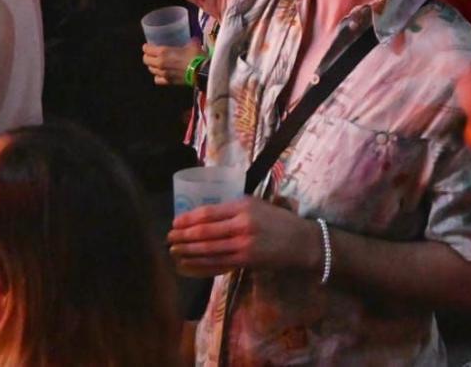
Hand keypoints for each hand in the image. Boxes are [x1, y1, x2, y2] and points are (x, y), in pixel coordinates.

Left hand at [142, 38, 202, 85]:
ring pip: (151, 70)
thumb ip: (189, 42)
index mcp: (163, 51)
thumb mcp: (192, 44)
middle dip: (147, 56)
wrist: (201, 71)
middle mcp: (160, 63)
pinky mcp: (168, 81)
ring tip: (157, 64)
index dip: (147, 47)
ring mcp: (163, 73)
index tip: (149, 46)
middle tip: (152, 54)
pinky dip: (158, 76)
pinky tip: (162, 74)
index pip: (147, 49)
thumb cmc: (196, 56)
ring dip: (153, 66)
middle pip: (146, 60)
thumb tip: (193, 40)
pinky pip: (157, 79)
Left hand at [167, 197, 317, 277]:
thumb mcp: (259, 205)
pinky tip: (189, 264)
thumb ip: (234, 208)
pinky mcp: (245, 261)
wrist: (302, 242)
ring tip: (174, 252)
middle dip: (182, 236)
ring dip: (187, 252)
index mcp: (243, 206)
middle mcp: (241, 225)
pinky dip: (200, 265)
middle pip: (204, 232)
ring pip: (207, 250)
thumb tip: (205, 214)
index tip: (175, 222)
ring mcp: (243, 245)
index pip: (208, 213)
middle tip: (168, 239)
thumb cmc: (279, 220)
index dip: (188, 219)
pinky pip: (217, 264)